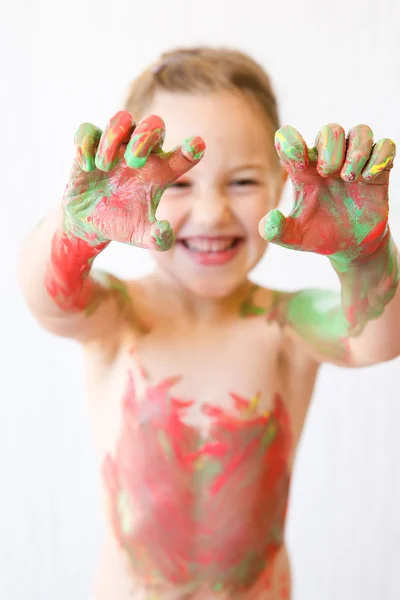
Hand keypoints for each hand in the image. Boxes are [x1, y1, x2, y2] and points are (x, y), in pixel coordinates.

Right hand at [62, 111, 204, 249]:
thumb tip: (165, 232)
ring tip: (104, 166)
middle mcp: (140, 153)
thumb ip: (158, 238)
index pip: (183, 155)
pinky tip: (86, 167)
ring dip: (114, 137)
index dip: (192, 149)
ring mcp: (115, 147)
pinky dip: (86, 144)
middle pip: (154, 125)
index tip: (196, 147)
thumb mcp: (142, 236)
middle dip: (145, 136)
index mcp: (160, 172)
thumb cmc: (123, 224)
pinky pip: (88, 130)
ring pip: (121, 119)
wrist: (89, 223)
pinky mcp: (89, 147)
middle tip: (134, 162)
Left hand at [259, 124, 395, 264]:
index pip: (290, 139)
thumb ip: (275, 230)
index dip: (291, 141)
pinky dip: (379, 157)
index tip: (297, 162)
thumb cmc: (318, 235)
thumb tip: (269, 219)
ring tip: (350, 178)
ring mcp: (355, 163)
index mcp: (303, 170)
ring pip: (360, 132)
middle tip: (328, 173)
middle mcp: (329, 160)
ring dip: (356, 151)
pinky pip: (386, 146)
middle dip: (330, 148)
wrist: (350, 247)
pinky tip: (370, 178)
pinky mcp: (378, 171)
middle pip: (331, 130)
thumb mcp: (293, 237)